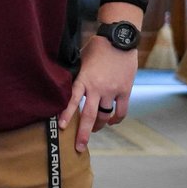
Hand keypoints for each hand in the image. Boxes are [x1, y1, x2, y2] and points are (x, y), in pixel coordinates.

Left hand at [58, 34, 136, 151]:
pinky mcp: (125, 91)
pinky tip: (112, 122)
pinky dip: (116, 119)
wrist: (119, 40)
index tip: (61, 127)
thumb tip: (65, 87)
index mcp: (83, 79)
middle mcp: (97, 87)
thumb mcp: (81, 60)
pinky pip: (121, 111)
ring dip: (99, 126)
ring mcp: (112, 90)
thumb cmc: (97, 47)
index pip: (72, 100)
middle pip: (89, 115)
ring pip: (105, 116)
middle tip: (79, 147)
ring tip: (94, 130)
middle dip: (83, 133)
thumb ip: (76, 75)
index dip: (66, 114)